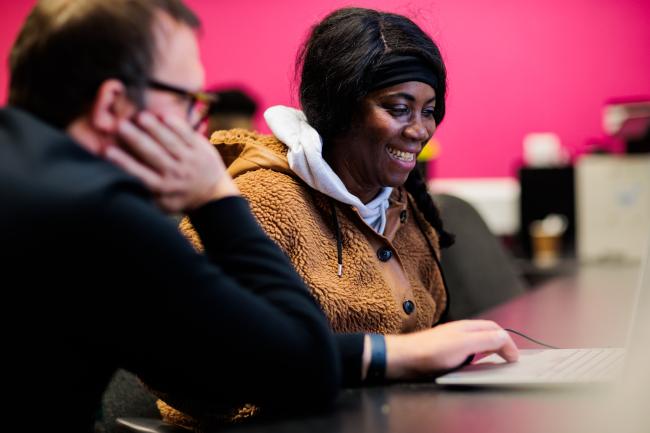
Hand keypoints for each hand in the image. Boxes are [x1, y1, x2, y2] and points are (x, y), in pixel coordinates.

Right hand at [105, 111, 238, 212]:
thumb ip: (143, 192)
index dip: (123, 162)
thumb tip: (115, 180)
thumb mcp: (161, 203)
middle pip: (153, 154)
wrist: (212, 195)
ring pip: (170, 142)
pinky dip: (176, 125)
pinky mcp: (201, 149)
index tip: (106, 150)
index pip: (139, 174)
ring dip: (155, 128)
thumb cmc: (178, 197)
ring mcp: (189, 160)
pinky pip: (187, 135)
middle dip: (136, 139)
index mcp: (162, 187)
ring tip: (140, 116)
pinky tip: (163, 114)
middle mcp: (175, 174)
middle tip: (119, 125)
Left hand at [382, 320, 518, 379]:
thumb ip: (485, 340)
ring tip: (497, 360)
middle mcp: (460, 332)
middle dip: (501, 342)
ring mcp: (452, 342)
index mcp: (467, 327)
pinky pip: (466, 353)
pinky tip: (473, 366)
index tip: (514, 357)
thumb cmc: (428, 351)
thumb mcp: (463, 344)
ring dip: (489, 349)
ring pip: (477, 343)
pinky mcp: (444, 353)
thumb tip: (504, 337)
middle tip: (510, 357)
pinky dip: (477, 358)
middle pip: (487, 333)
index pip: (495, 329)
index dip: (508, 342)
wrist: (404, 359)